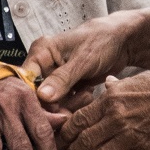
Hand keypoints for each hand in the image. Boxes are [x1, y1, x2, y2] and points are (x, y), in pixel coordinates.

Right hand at [23, 9, 149, 109]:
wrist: (123, 40)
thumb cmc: (103, 40)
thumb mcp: (83, 60)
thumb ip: (62, 78)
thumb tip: (42, 96)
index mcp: (42, 51)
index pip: (26, 79)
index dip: (35, 97)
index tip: (51, 109)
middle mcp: (44, 64)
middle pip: (38, 95)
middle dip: (55, 105)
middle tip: (72, 109)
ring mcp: (55, 76)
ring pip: (52, 102)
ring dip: (68, 105)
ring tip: (86, 94)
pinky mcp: (66, 85)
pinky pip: (64, 102)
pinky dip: (74, 104)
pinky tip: (88, 94)